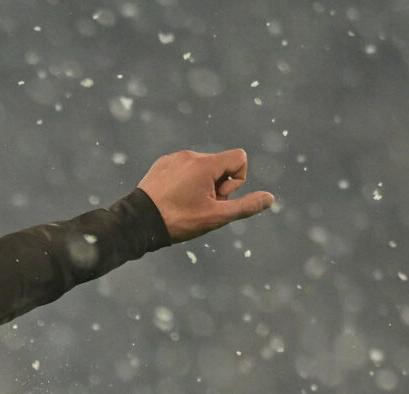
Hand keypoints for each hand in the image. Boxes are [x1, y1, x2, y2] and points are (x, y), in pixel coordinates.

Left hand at [137, 148, 273, 241]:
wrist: (138, 222)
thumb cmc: (178, 221)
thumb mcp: (216, 217)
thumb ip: (245, 206)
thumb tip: (270, 198)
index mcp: (205, 164)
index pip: (239, 158)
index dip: (236, 180)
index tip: (219, 197)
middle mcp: (190, 155)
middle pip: (221, 164)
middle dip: (218, 185)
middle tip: (201, 206)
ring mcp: (174, 158)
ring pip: (202, 168)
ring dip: (202, 185)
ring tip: (185, 204)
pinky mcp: (162, 163)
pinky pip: (184, 168)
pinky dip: (185, 182)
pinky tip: (173, 199)